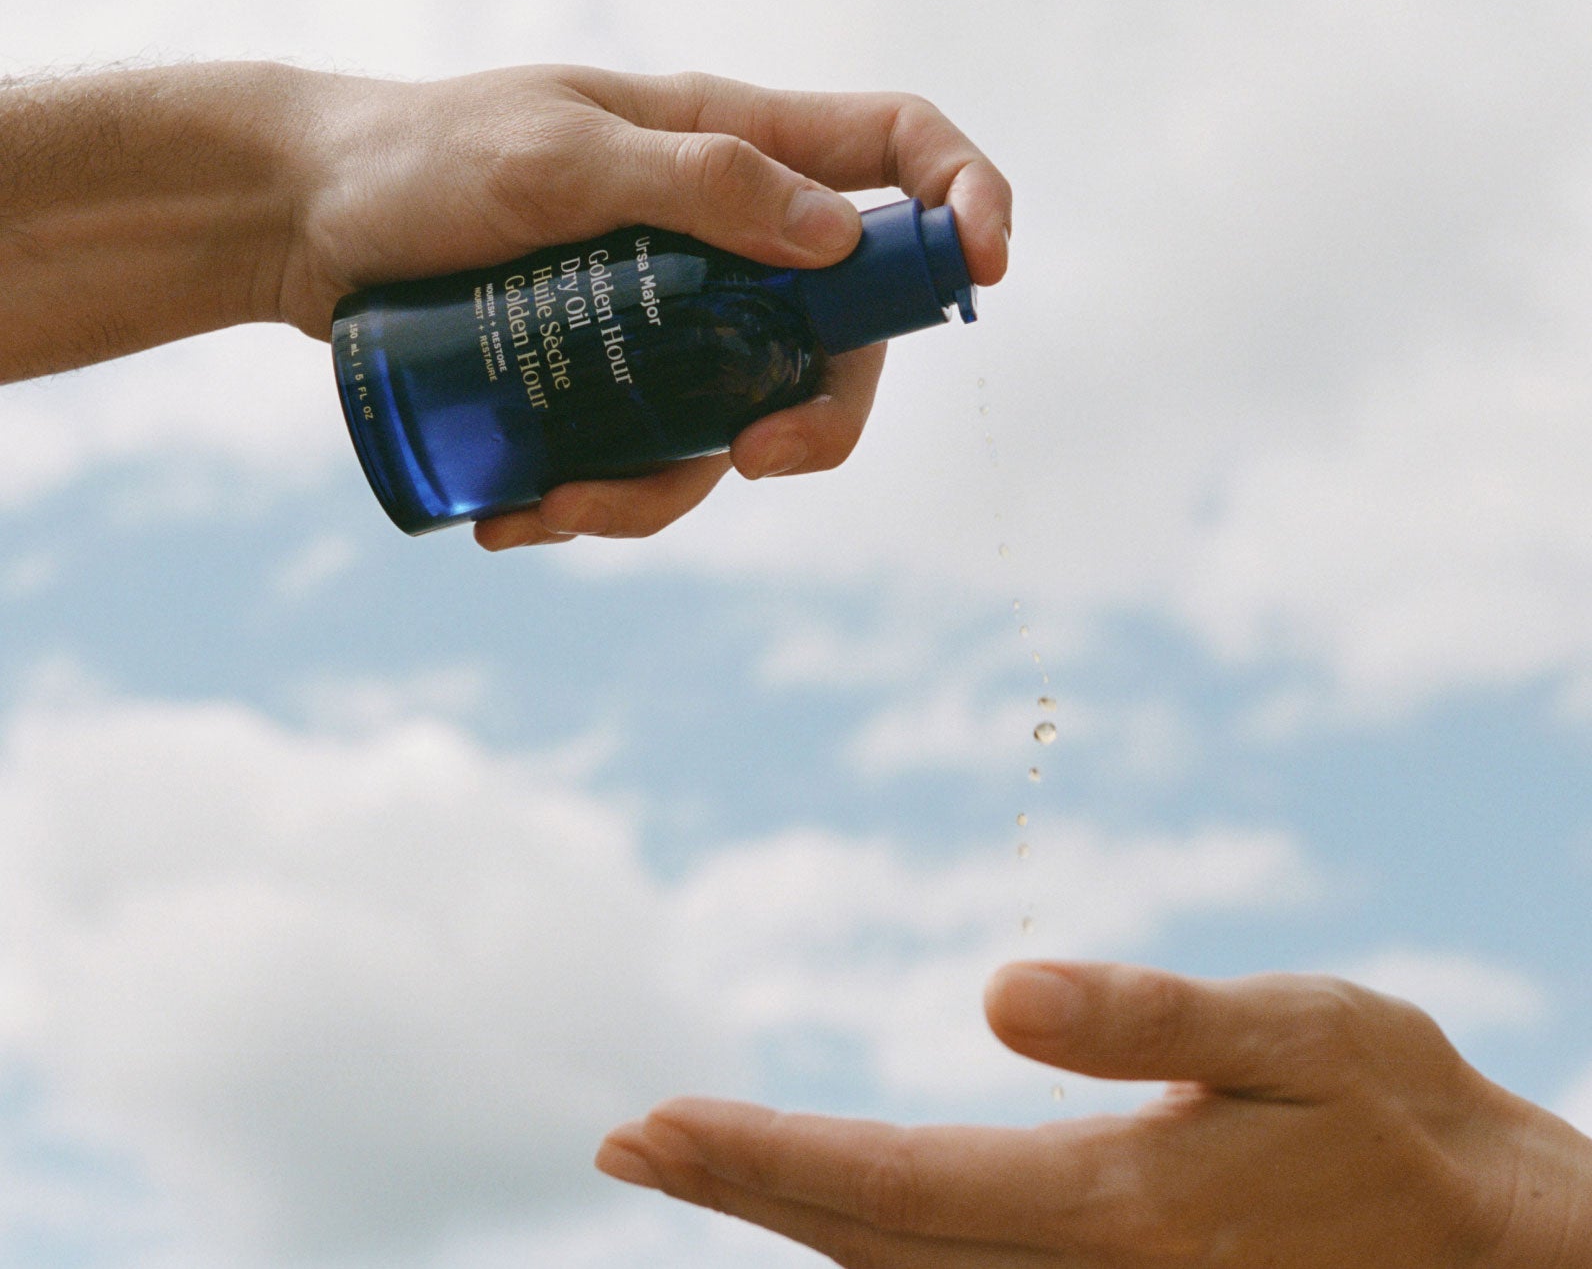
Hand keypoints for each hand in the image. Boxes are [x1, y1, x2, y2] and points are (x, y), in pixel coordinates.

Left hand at [272, 66, 1012, 546]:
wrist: (302, 222)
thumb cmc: (420, 160)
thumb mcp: (552, 157)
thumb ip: (694, 182)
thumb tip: (838, 235)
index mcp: (732, 142)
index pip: (894, 149)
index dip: (961, 199)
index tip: (983, 273)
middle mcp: (724, 233)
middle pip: (842, 329)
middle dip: (823, 413)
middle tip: (756, 459)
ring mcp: (673, 312)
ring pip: (741, 419)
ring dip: (666, 489)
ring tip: (551, 506)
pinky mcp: (615, 375)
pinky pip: (653, 458)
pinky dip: (600, 503)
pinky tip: (517, 517)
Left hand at [596, 961, 1591, 1266]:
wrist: (1496, 1248)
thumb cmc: (1398, 1123)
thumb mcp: (1303, 1038)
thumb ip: (1153, 1022)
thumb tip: (998, 994)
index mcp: (1113, 1205)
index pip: (892, 1187)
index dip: (763, 1160)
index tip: (651, 1127)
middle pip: (868, 1243)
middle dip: (742, 1191)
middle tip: (629, 1144)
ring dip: (786, 1218)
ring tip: (690, 1163)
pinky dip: (870, 1244)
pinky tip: (826, 1210)